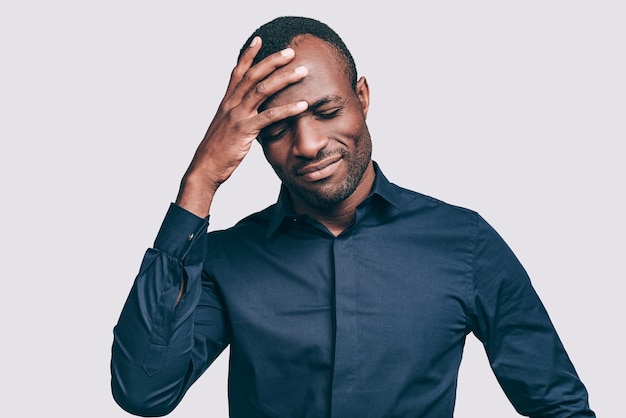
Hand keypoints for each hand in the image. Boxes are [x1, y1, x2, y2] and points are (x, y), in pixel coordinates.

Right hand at [176, 36, 307, 216]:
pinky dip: (288, 109)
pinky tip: (303, 105)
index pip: (237, 72)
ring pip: (262, 90)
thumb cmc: (217, 151)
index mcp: (226, 102)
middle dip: (272, 61)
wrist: (205, 168)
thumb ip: (238, 116)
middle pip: (253, 75)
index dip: (248, 55)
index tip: (259, 39)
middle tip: (291, 51)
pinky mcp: (244, 131)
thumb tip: (252, 111)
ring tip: (302, 71)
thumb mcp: (226, 128)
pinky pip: (269, 117)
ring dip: (284, 79)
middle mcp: (230, 104)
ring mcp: (237, 116)